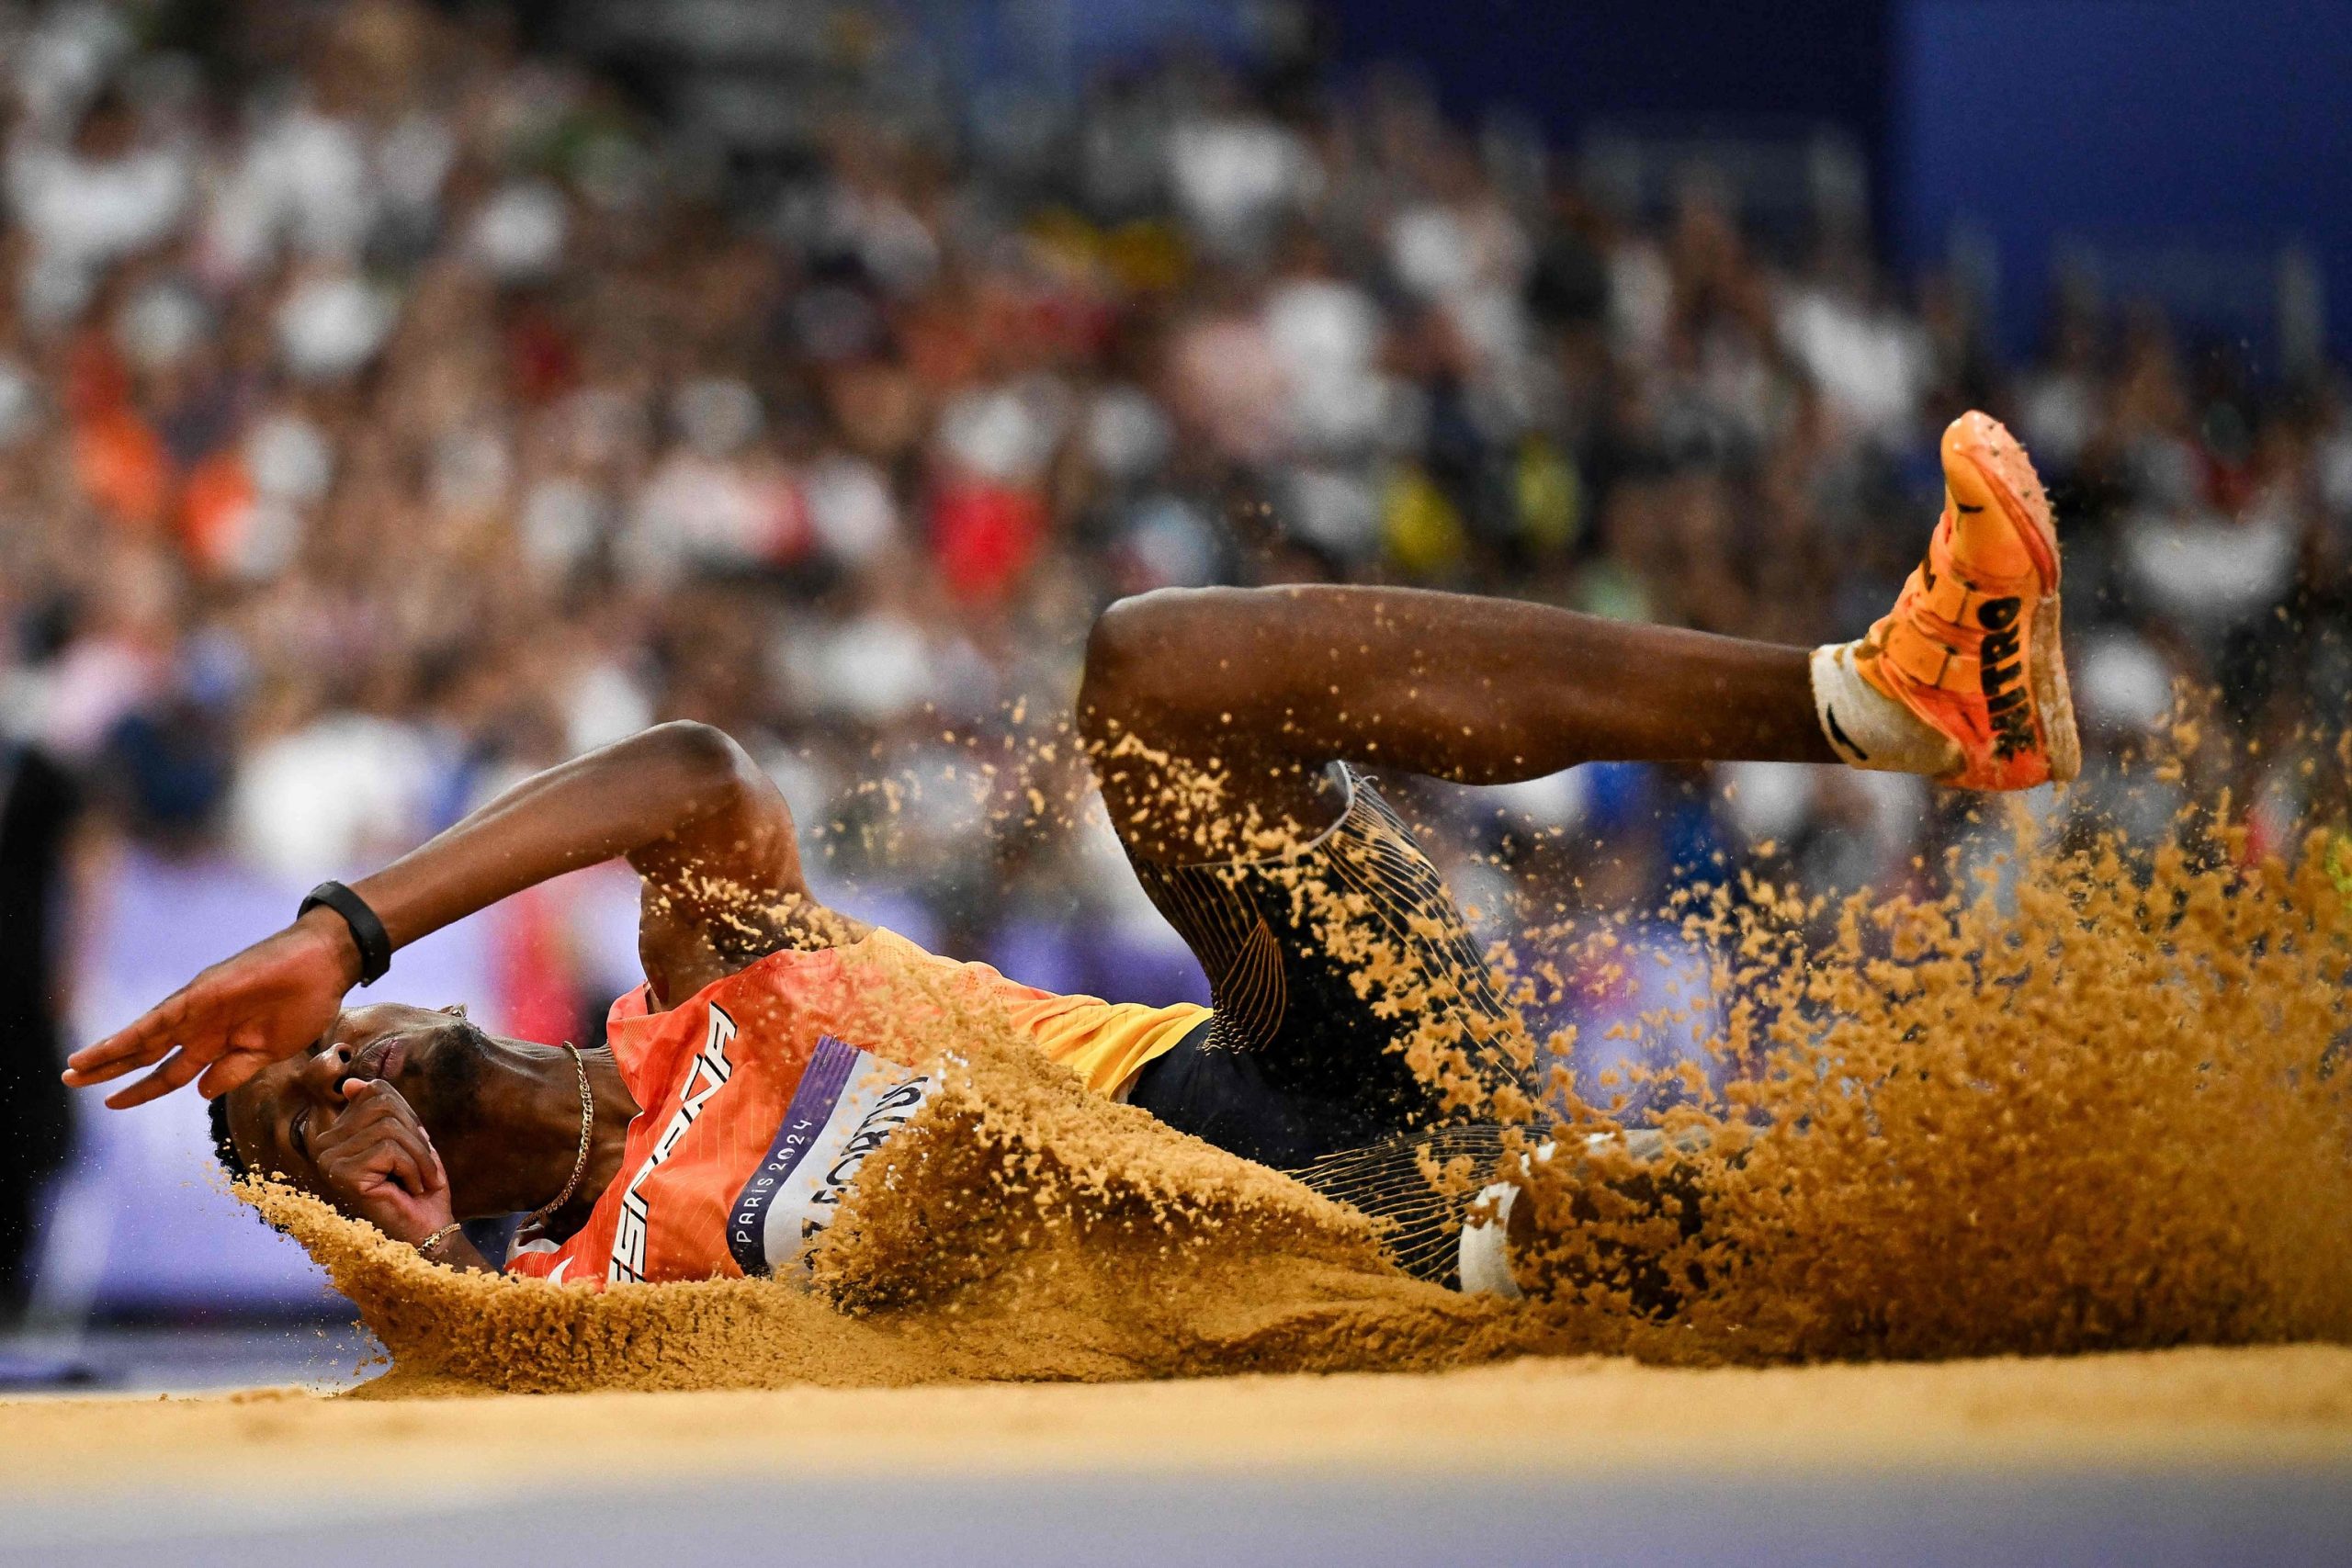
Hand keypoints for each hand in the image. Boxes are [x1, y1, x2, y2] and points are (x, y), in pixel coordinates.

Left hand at [63, 910, 359, 1107]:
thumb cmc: (305, 1003)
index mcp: (218, 1044)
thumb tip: (201, 1092)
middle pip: (146, 1054)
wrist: (324, 965)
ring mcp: (199, 1009)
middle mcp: (200, 1027)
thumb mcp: (270, 1051)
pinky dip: (132, 1035)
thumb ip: (235, 1071)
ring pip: (144, 1037)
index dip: (140, 1090)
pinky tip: (107, 1049)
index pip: (169, 1072)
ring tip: (74, 1069)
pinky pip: (161, 1019)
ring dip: (108, 1053)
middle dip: (109, 1070)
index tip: (110, 1103)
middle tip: (71, 1081)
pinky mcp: (202, 994)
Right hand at [309, 1080, 453, 1243]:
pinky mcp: (341, 1174)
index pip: (377, 1090)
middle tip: (423, 1167)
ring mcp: (328, 1160)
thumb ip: (383, 1108)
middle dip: (416, 1134)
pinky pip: (389, 1150)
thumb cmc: (419, 1186)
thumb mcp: (406, 1138)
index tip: (415, 1147)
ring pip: (388, 1126)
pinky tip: (410, 1190)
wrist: (427, 1231)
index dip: (409, 1115)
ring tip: (420, 1180)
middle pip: (383, 1104)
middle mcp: (323, 1144)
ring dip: (418, 1155)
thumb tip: (350, 1082)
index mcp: (338, 1131)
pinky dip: (413, 1169)